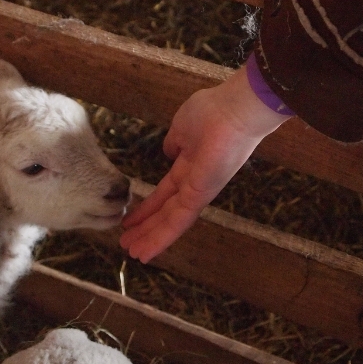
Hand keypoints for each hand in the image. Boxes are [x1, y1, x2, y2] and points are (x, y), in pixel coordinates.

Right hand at [120, 65, 291, 262]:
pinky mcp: (202, 196)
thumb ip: (174, 143)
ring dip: (151, 238)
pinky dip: (160, 238)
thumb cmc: (211, 113)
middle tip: (127, 243)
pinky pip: (178, 221)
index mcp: (190, 166)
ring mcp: (200, 191)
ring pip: (172, 221)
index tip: (129, 218)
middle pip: (167, 211)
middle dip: (147, 227)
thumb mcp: (182, 127)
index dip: (148, 206)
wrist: (235, 109)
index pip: (166, 192)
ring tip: (132, 254)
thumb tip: (169, 150)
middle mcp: (196, 183)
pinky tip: (145, 251)